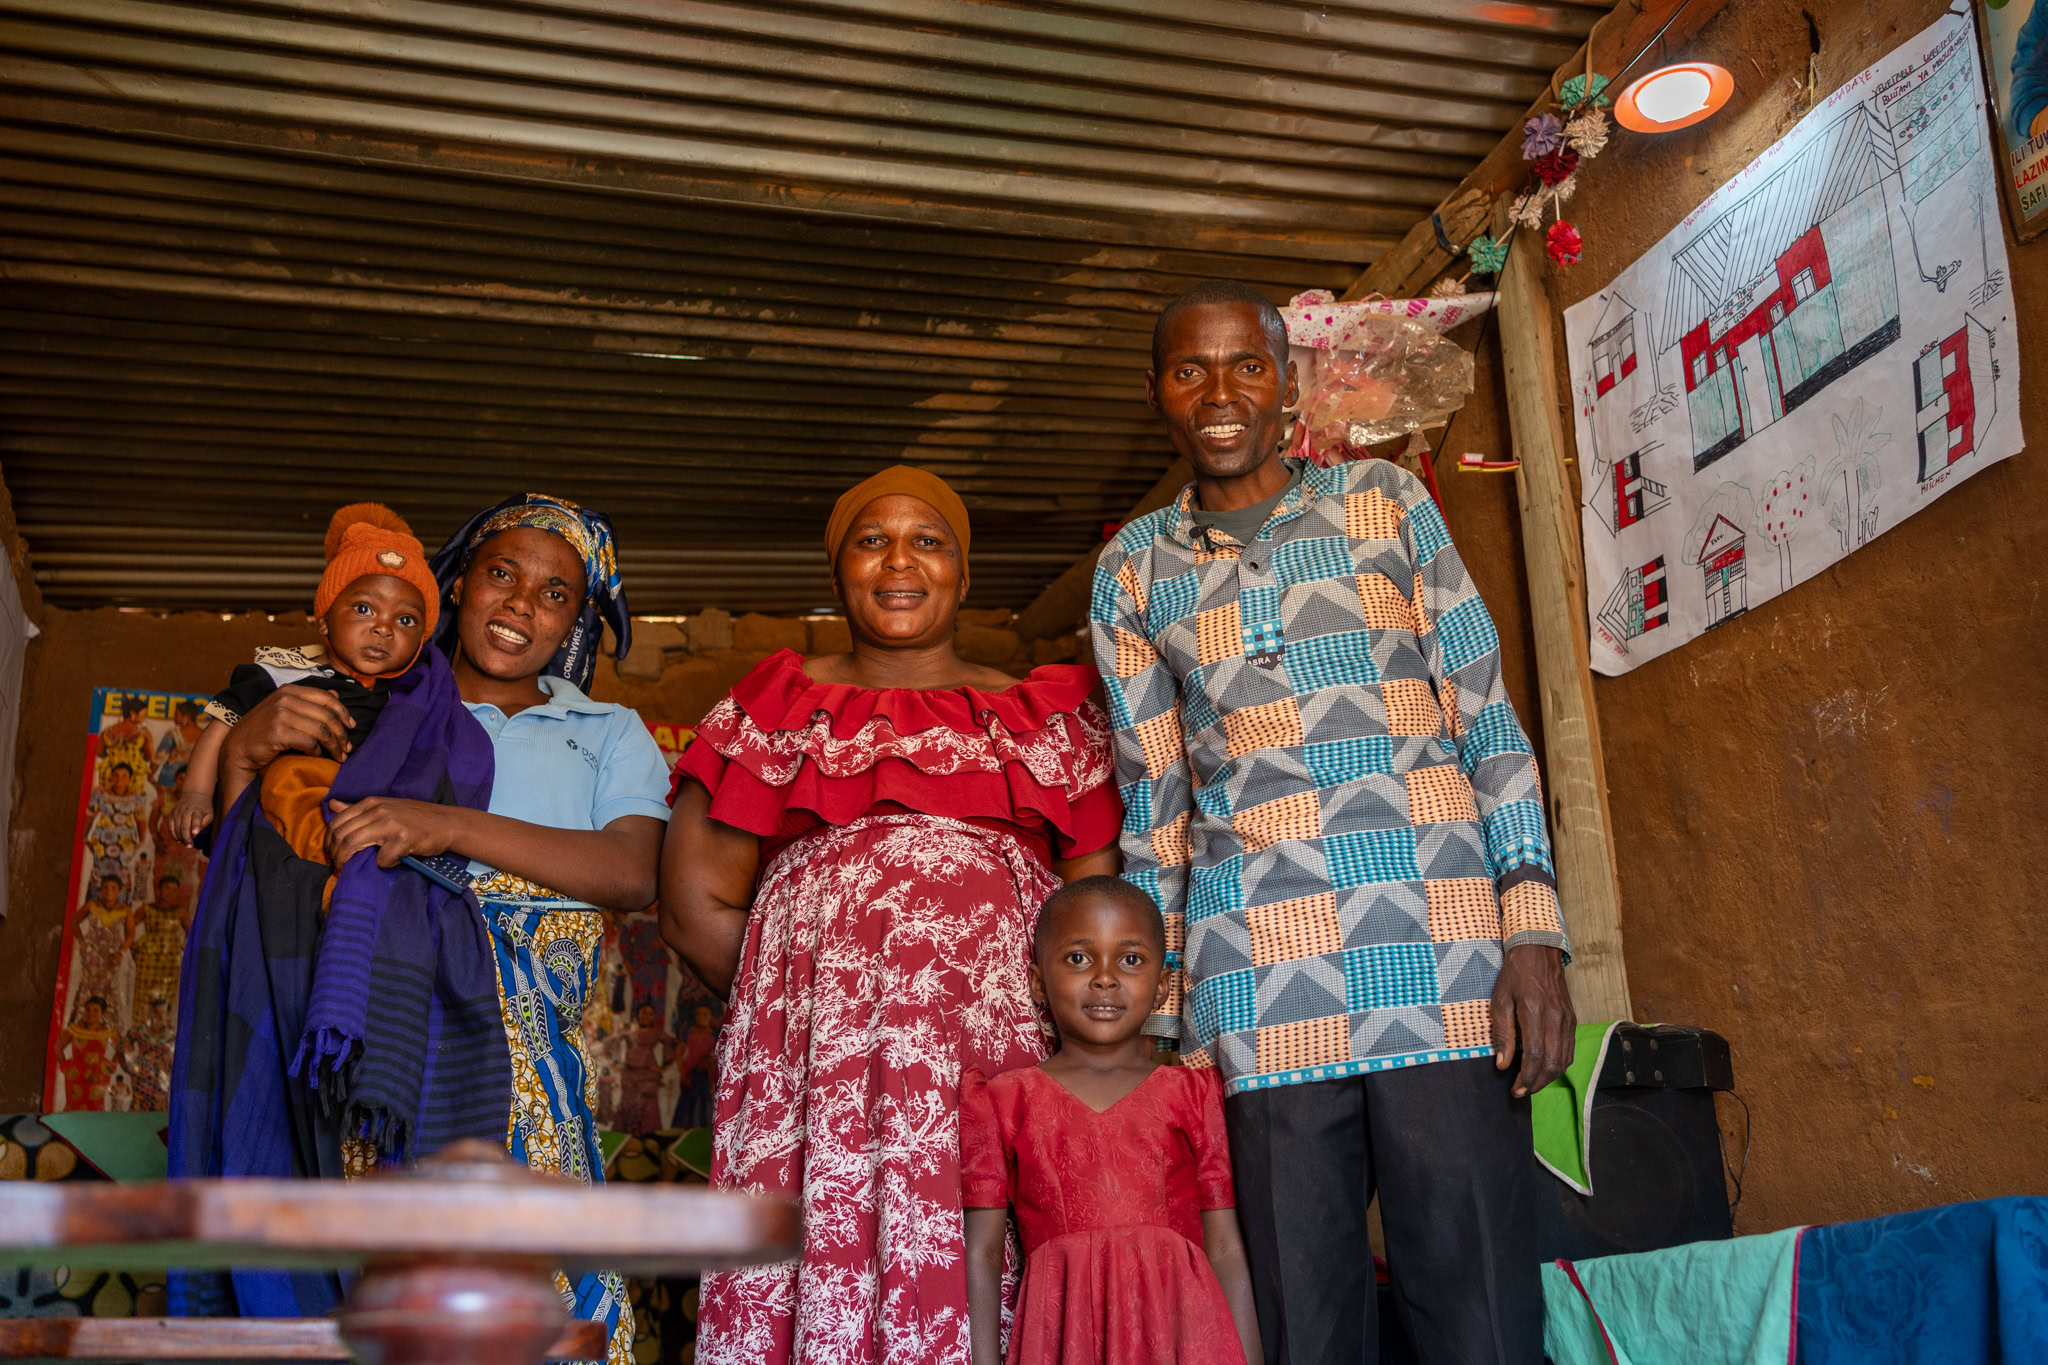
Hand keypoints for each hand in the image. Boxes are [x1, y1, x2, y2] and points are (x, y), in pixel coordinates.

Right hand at [169, 794, 213, 845]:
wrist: (194, 795)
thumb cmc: (204, 808)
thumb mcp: (209, 814)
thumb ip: (204, 823)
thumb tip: (196, 833)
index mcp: (197, 810)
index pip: (196, 818)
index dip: (195, 827)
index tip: (195, 834)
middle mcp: (185, 810)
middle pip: (184, 826)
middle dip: (186, 838)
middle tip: (190, 846)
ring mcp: (177, 812)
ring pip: (176, 828)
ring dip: (180, 838)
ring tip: (186, 844)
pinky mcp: (171, 814)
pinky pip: (170, 827)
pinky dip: (174, 835)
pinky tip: (179, 840)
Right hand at [222, 685, 355, 776]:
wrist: (237, 748)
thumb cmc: (263, 730)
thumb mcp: (284, 710)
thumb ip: (309, 702)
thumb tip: (336, 695)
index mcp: (289, 691)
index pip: (327, 698)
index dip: (343, 713)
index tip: (352, 726)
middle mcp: (285, 699)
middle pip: (327, 716)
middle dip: (341, 734)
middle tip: (347, 748)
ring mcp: (280, 714)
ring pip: (321, 730)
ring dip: (333, 746)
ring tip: (339, 756)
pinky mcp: (277, 732)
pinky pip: (309, 742)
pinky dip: (316, 750)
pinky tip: (316, 754)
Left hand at [324, 797, 463, 870]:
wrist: (447, 823)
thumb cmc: (415, 817)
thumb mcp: (385, 807)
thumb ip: (358, 809)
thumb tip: (332, 805)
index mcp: (371, 802)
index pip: (337, 821)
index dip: (328, 840)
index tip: (330, 853)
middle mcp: (378, 810)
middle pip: (342, 835)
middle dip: (335, 855)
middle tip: (336, 866)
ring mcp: (391, 824)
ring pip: (353, 845)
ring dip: (347, 861)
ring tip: (348, 870)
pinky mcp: (403, 840)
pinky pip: (381, 859)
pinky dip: (383, 865)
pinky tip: (391, 862)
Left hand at [1490, 943, 1574, 1097]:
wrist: (1539, 951)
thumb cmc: (1515, 974)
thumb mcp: (1500, 999)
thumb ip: (1502, 1033)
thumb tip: (1503, 1064)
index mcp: (1535, 1013)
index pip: (1535, 1055)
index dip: (1527, 1077)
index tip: (1516, 1090)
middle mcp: (1556, 1019)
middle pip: (1553, 1062)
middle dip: (1538, 1083)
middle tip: (1522, 1092)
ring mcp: (1567, 1019)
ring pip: (1564, 1059)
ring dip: (1549, 1077)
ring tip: (1532, 1084)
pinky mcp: (1572, 1019)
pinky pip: (1569, 1049)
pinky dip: (1559, 1064)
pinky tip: (1545, 1068)